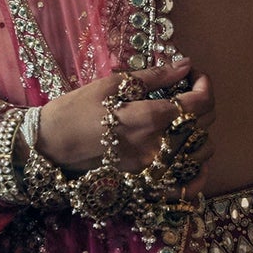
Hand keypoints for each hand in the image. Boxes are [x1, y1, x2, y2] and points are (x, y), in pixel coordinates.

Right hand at [38, 60, 214, 176]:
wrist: (48, 145)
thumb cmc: (76, 109)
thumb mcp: (112, 84)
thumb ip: (154, 77)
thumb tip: (184, 65)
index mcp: (150, 118)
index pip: (199, 103)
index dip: (204, 84)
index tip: (193, 75)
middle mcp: (157, 147)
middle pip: (203, 126)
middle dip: (203, 103)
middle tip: (187, 91)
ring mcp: (153, 169)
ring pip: (201, 153)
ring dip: (201, 133)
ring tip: (184, 120)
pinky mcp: (145, 184)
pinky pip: (185, 187)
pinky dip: (196, 173)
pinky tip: (190, 158)